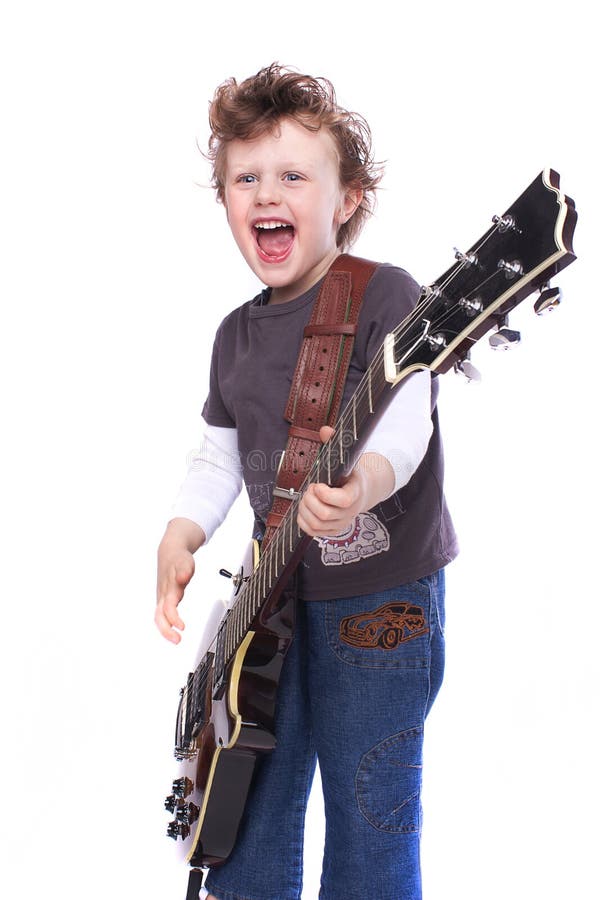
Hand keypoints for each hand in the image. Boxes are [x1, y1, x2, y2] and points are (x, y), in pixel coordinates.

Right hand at [155, 518, 204, 643]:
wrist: (169, 550)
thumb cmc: (177, 558)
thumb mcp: (184, 562)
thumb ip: (184, 571)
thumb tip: (182, 578)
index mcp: (168, 588)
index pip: (168, 608)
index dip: (173, 618)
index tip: (182, 627)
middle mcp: (164, 594)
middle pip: (159, 616)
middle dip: (166, 631)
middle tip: (177, 640)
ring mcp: (163, 596)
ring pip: (160, 615)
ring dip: (166, 628)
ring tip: (176, 638)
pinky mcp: (165, 597)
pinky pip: (164, 612)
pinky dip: (168, 621)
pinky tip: (175, 627)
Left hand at [296, 427, 393, 537]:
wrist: (360, 492)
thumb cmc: (349, 474)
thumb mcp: (346, 458)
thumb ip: (334, 443)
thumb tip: (324, 430)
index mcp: (355, 492)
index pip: (343, 500)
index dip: (326, 494)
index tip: (317, 483)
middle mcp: (350, 511)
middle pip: (324, 514)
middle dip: (310, 500)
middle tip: (309, 488)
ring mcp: (341, 523)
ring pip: (316, 524)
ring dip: (304, 509)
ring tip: (306, 497)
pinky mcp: (332, 531)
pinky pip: (313, 532)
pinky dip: (303, 520)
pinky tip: (304, 508)